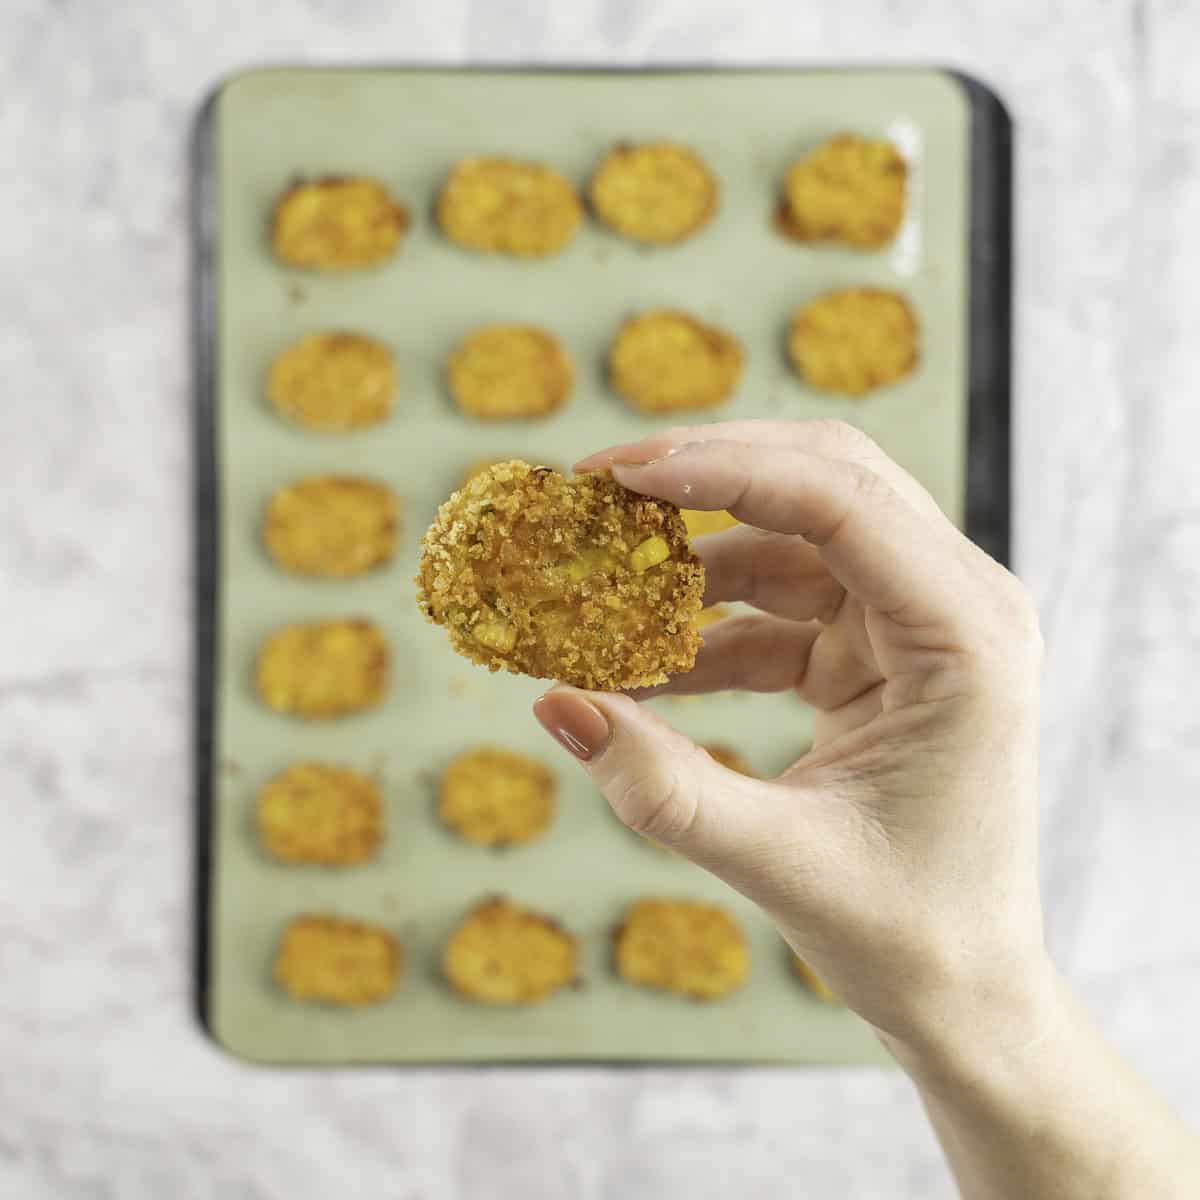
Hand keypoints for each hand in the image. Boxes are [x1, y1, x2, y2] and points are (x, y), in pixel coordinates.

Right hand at [534, 419, 1048, 1053]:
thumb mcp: (778, 863)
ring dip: (691, 564)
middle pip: (823, 483)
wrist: (965, 989)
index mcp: (967, 638)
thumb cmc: (907, 933)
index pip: (843, 501)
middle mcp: (954, 607)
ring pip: (790, 538)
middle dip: (704, 476)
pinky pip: (775, 608)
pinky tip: (634, 669)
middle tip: (596, 487)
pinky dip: (703, 631)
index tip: (619, 477)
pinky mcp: (874, 652)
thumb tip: (555, 703)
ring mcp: (915, 624)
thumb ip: (661, 787)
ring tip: (596, 594)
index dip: (724, 470)